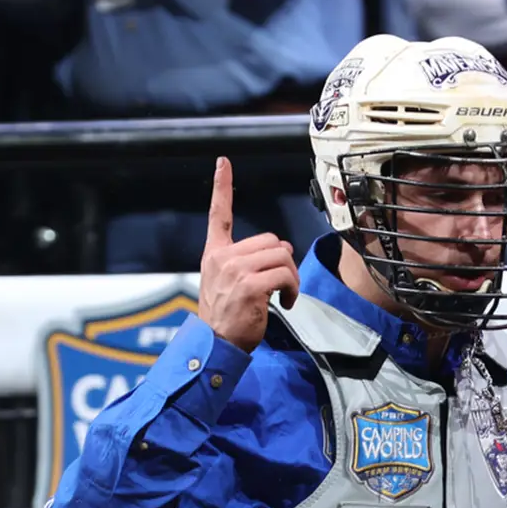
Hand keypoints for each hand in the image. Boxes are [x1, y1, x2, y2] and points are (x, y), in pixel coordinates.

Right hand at [197, 156, 299, 350]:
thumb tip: (282, 250)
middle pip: (270, 240)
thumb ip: (246, 262)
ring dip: (291, 277)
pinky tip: (286, 303)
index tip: (223, 162)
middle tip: (282, 284)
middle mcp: (222, 257)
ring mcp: (235, 271)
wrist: (216, 345)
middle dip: (284, 262)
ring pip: (281, 256)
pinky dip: (292, 289)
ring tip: (284, 296)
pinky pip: (284, 275)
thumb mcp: (227, 283)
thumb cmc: (226, 318)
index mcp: (214, 253)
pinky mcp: (249, 286)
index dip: (221, 186)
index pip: (217, 214)